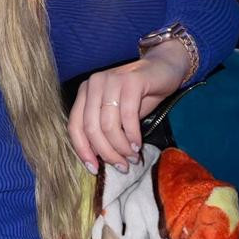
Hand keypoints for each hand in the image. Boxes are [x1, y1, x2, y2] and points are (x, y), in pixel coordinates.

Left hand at [67, 42, 189, 173]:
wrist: (163, 69)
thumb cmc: (139, 95)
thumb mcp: (117, 115)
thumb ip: (104, 132)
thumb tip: (97, 161)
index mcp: (85, 92)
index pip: (74, 125)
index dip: (82, 150)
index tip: (95, 169)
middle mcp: (93, 84)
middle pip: (91, 128)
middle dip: (106, 153)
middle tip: (121, 166)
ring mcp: (111, 80)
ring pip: (108, 125)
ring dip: (121, 147)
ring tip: (132, 157)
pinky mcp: (131, 81)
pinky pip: (127, 116)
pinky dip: (132, 135)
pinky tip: (138, 144)